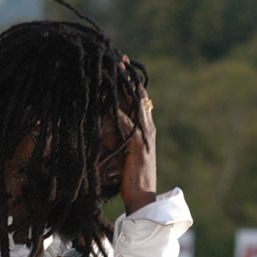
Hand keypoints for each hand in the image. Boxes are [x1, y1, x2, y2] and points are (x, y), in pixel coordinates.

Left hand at [118, 56, 156, 214]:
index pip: (139, 100)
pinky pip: (127, 125)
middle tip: (120, 58)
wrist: (143, 198)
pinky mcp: (138, 146)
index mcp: (145, 129)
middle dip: (129, 77)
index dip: (131, 82)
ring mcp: (144, 136)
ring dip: (125, 87)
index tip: (122, 65)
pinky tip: (108, 102)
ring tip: (116, 71)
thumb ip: (121, 138)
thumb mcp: (127, 153)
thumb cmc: (131, 178)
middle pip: (139, 97)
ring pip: (135, 105)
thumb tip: (108, 128)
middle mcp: (148, 128)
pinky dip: (118, 112)